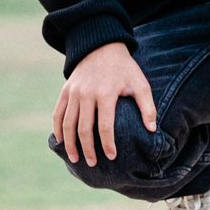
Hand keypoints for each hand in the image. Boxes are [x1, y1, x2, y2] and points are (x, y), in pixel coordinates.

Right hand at [52, 41, 154, 167]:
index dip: (107, 144)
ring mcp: (73, 92)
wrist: (101, 46)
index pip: (104, 126)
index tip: (111, 156)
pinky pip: (58, 113)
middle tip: (92, 163)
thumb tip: (152, 130)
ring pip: (68, 123)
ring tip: (75, 158)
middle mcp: (86, 94)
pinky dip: (58, 129)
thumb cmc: (124, 68)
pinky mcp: (65, 90)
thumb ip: (147, 107)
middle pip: (84, 128)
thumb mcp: (140, 83)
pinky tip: (61, 141)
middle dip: (87, 149)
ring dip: (70, 143)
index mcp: (106, 93)